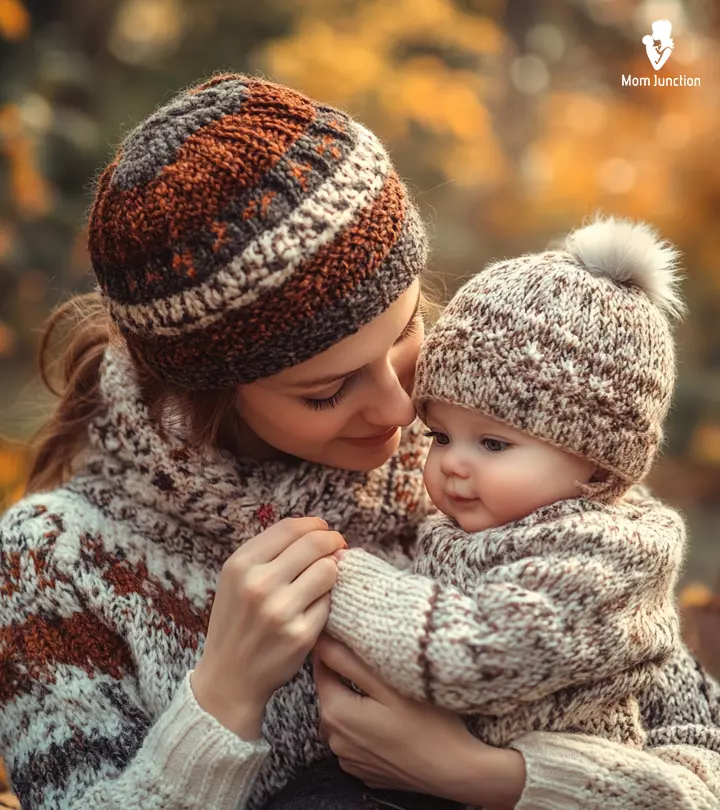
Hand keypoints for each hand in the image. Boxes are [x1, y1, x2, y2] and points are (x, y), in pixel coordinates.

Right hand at [192, 517, 345, 737]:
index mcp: (240, 565)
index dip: (314, 525)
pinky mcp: (301, 634)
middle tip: (338, 546)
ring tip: (325, 578)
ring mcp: (280, 610)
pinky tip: (315, 606)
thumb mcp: (236, 579)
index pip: (289, 528)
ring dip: (332, 570)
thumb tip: (315, 531)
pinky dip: (327, 601)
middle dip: (333, 541)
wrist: (228, 678)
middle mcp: (258, 584)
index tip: (323, 529)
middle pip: (314, 544)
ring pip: (328, 570)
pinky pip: (329, 603)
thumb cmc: (237, 622)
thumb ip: (269, 552)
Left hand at [312, 634, 525, 808]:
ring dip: (355, 703)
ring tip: (385, 695)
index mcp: (336, 713)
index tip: (349, 638)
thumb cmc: (429, 725)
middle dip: (346, 678)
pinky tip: (390, 722)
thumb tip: (320, 641)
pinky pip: (356, 740)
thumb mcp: (389, 685)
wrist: (457, 772)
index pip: (321, 670)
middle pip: (331, 694)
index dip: (332, 650)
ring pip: (343, 718)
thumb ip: (349, 662)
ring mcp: (349, 759)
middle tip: (375, 666)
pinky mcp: (365, 771)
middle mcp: (335, 739)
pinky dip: (366, 728)